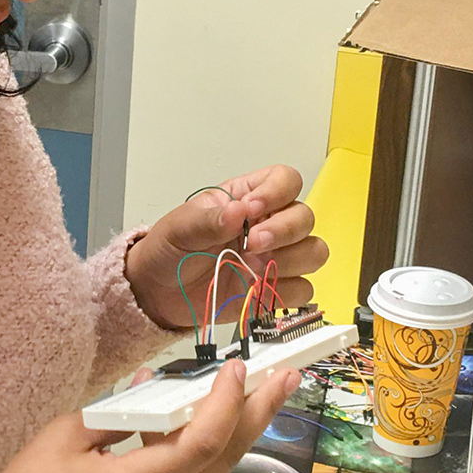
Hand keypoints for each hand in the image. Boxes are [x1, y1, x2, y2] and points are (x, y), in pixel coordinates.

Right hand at [0, 361, 298, 472]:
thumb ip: (117, 411)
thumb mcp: (65, 437)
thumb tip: (150, 387)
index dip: (227, 403)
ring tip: (261, 397)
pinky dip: (202, 460)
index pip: (203, 442)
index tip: (238, 367)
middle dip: (258, 415)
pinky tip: (202, 433)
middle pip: (224, 461)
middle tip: (289, 376)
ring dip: (236, 437)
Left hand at [124, 166, 328, 331]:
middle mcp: (269, 224)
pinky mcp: (275, 290)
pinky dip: (285, 290)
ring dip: (289, 261)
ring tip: (251, 268)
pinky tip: (257, 288)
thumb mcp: (179, 228)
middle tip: (251, 244)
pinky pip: (303, 289)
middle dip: (284, 231)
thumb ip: (208, 219)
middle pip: (305, 217)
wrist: (158, 292)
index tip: (252, 209)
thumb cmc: (169, 250)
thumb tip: (240, 211)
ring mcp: (275, 258)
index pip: (285, 180)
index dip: (277, 192)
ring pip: (314, 252)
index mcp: (247, 198)